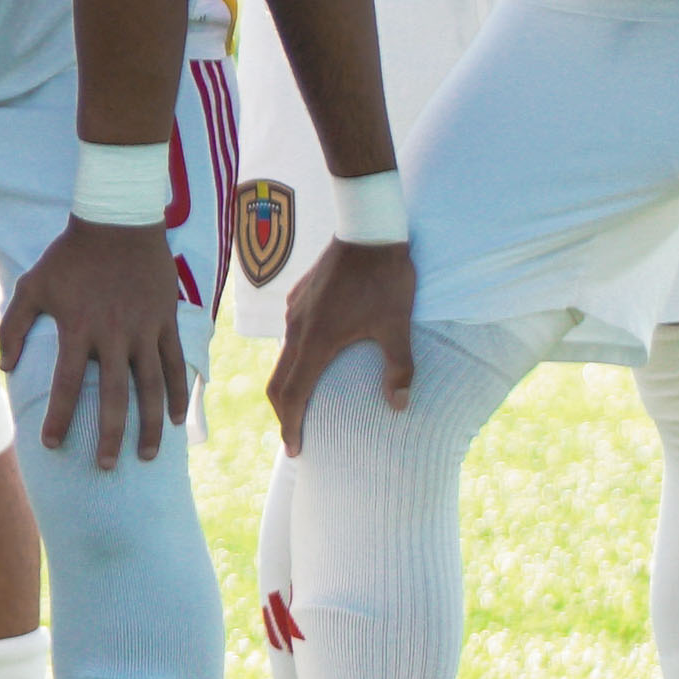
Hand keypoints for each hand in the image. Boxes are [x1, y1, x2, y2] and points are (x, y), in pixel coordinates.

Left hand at [3, 216, 192, 470]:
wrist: (118, 221)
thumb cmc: (70, 256)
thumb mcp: (33, 284)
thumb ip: (13, 325)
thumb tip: (6, 367)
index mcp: (78, 328)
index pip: (65, 384)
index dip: (57, 417)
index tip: (51, 445)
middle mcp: (113, 335)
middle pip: (112, 396)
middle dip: (108, 435)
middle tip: (104, 466)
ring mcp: (145, 330)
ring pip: (150, 387)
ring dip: (149, 425)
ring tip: (146, 456)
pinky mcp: (167, 322)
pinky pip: (175, 365)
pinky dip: (177, 394)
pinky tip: (176, 420)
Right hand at [265, 239, 418, 455]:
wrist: (367, 229)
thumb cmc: (385, 279)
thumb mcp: (397, 326)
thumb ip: (398, 368)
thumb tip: (400, 406)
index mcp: (315, 341)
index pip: (292, 393)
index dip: (291, 425)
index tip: (294, 449)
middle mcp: (296, 328)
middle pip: (278, 381)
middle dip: (285, 413)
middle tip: (295, 436)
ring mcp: (294, 311)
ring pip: (283, 357)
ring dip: (290, 385)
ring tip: (306, 401)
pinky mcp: (299, 297)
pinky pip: (291, 336)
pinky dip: (297, 359)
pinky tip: (317, 357)